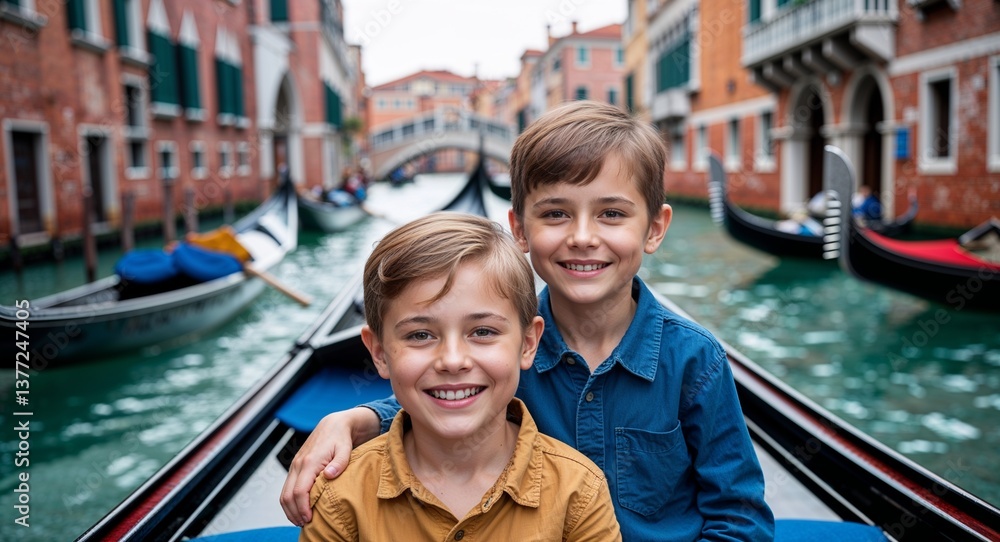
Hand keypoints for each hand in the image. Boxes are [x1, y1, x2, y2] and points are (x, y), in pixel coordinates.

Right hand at [280, 407, 379, 524]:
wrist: (333, 425)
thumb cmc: (341, 438)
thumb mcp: (345, 450)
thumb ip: (339, 463)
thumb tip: (329, 475)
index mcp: (309, 462)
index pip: (299, 491)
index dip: (302, 508)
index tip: (310, 520)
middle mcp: (298, 464)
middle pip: (287, 496)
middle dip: (294, 513)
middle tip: (305, 524)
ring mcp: (295, 465)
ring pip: (284, 494)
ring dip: (290, 510)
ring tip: (301, 521)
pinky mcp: (295, 467)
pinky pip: (287, 488)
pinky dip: (290, 501)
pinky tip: (300, 509)